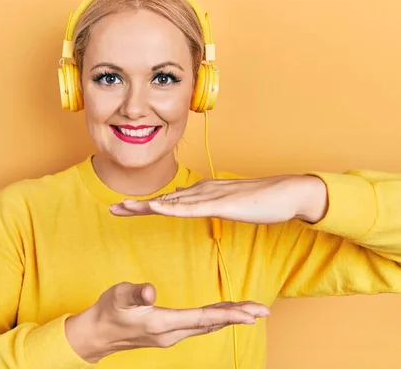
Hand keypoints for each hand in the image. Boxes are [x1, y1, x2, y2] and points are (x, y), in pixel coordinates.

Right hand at [65, 282, 268, 362]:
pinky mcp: (168, 333)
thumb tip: (151, 290)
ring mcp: (171, 335)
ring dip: (229, 318)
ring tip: (250, 311)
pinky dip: (215, 318)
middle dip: (238, 316)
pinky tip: (222, 313)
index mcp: (163, 324)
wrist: (96, 335)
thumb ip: (135, 293)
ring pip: (207, 326)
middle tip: (263, 310)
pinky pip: (199, 326)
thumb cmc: (108, 312)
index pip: (203, 319)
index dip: (230, 315)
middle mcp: (172, 334)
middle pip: (211, 324)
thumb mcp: (118, 297)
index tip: (252, 313)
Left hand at [110, 175, 327, 223]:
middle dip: (136, 205)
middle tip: (112, 208)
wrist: (288, 194)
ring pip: (171, 202)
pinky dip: (170, 208)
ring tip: (122, 208)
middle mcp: (202, 191)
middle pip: (163, 200)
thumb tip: (193, 204)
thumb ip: (211, 205)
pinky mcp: (221, 204)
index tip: (125, 210)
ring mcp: (210, 196)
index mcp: (204, 193)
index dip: (145, 206)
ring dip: (145, 206)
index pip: (169, 201)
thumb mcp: (230, 205)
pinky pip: (190, 208)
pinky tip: (154, 210)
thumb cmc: (262, 201)